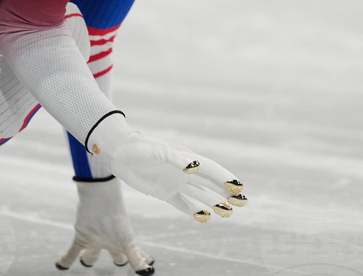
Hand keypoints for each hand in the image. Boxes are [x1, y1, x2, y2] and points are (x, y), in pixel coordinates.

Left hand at [56, 178, 153, 272]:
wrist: (100, 196)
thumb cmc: (116, 216)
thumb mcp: (127, 240)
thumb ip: (136, 257)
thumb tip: (146, 271)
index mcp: (123, 243)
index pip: (134, 254)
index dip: (141, 260)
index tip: (149, 263)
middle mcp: (110, 241)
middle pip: (115, 255)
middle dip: (117, 259)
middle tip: (118, 261)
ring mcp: (95, 239)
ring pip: (92, 253)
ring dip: (88, 258)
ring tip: (84, 261)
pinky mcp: (81, 236)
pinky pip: (72, 252)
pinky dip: (66, 260)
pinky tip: (59, 265)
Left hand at [90, 116, 245, 222]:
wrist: (118, 151)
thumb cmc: (138, 145)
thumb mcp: (157, 150)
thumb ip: (176, 159)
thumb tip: (195, 167)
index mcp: (185, 158)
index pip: (210, 169)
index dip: (225, 178)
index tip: (239, 188)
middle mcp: (183, 171)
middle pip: (209, 184)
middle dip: (226, 192)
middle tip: (243, 202)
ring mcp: (174, 182)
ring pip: (199, 195)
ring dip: (213, 203)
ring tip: (229, 213)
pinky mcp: (163, 192)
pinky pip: (182, 204)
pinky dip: (193, 211)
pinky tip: (204, 218)